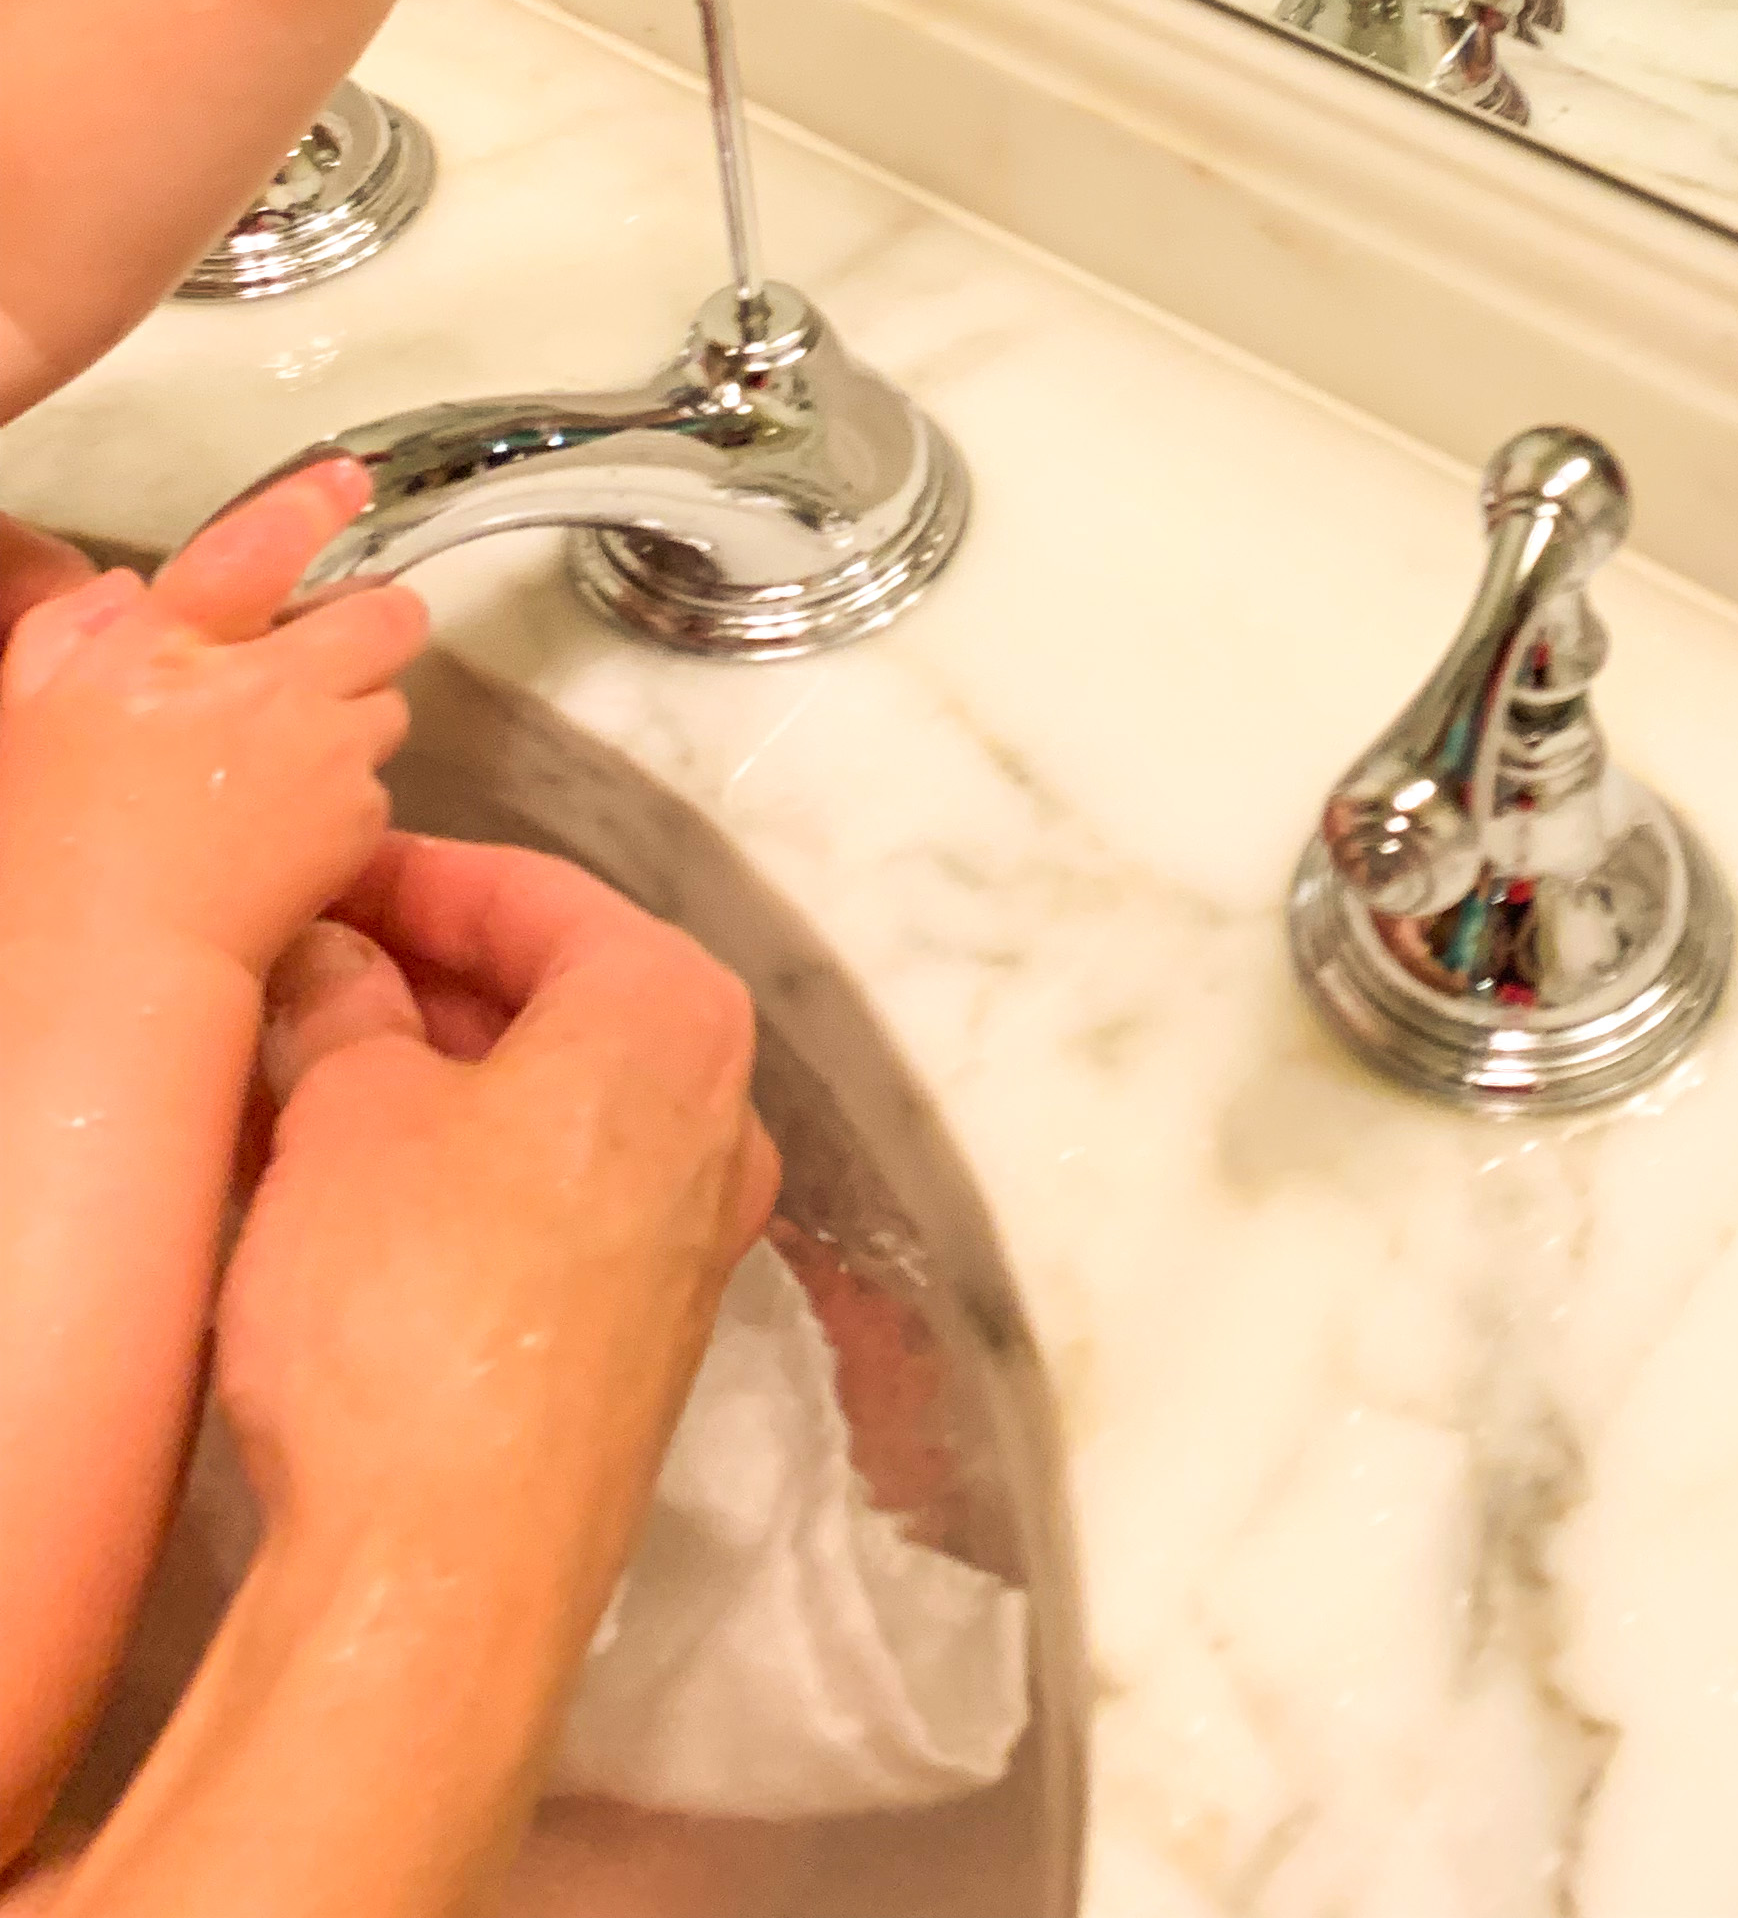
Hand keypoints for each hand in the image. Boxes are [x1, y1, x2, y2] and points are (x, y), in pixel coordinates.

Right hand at [0, 461, 422, 986]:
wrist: (106, 971)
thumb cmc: (49, 852)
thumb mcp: (28, 714)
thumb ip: (69, 631)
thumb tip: (122, 591)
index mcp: (166, 648)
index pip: (257, 542)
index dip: (310, 503)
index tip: (344, 480)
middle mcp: (261, 684)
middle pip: (381, 614)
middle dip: (367, 628)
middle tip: (319, 665)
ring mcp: (321, 750)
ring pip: (389, 699)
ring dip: (355, 715)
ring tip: (287, 762)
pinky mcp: (358, 816)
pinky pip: (379, 781)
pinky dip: (348, 795)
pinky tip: (288, 829)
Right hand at [221, 835, 777, 1599]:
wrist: (444, 1575)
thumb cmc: (409, 1312)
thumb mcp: (347, 1115)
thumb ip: (346, 1008)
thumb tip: (339, 964)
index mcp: (676, 1017)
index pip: (538, 896)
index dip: (415, 879)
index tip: (326, 881)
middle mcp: (720, 1114)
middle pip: (559, 998)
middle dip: (424, 980)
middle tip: (301, 976)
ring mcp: (693, 1234)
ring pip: (551, 1105)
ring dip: (430, 1080)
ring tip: (301, 1073)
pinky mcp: (645, 1334)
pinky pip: (550, 1200)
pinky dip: (459, 1170)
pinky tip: (351, 1182)